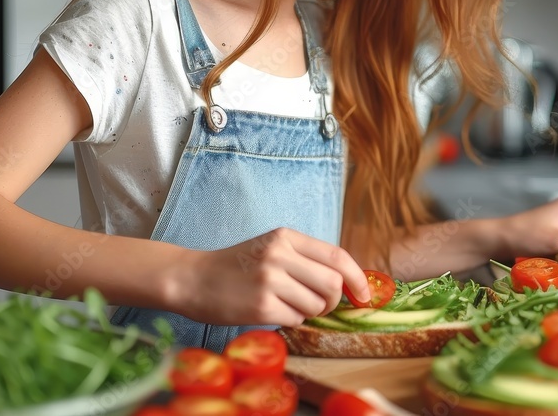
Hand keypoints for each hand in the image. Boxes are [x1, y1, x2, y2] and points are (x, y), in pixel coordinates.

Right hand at [169, 227, 370, 327]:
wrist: (192, 278)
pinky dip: (290, 320)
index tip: (365, 296)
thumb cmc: (236, 266)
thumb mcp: (271, 248)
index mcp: (286, 237)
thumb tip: (346, 282)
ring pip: (317, 305)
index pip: (338, 256)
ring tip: (287, 305)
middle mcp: (280, 255)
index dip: (358, 279)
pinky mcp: (260, 306)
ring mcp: (270, 280)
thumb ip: (305, 259)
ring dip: (309, 312)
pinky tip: (271, 311)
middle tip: (317, 305)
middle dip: (333, 302)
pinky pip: (296, 320)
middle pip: (333, 284)